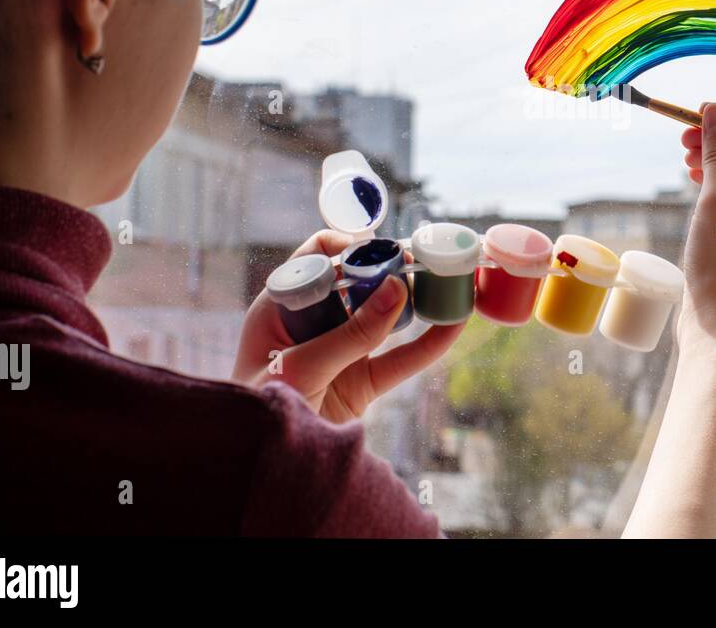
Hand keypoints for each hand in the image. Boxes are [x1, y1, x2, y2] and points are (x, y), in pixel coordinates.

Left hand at [232, 229, 464, 422]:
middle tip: (424, 259)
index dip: (347, 248)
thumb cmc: (261, 410)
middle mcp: (312, 324)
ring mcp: (341, 353)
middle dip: (392, 270)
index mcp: (281, 307)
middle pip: (359, 285)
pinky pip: (402, 360)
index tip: (379, 249)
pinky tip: (454, 325)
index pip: (317, 259)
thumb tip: (399, 289)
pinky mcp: (363, 384)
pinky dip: (429, 344)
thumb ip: (353, 333)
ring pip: (385, 318)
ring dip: (417, 301)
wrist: (262, 467)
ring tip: (448, 281)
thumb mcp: (305, 366)